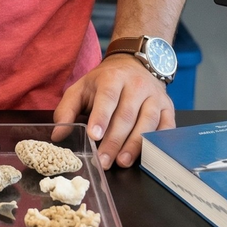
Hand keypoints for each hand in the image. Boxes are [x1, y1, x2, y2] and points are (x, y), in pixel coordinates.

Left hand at [51, 54, 174, 168]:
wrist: (134, 65)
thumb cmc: (105, 82)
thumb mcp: (81, 88)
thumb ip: (67, 110)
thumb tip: (58, 135)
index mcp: (112, 78)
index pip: (107, 97)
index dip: (101, 117)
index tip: (93, 135)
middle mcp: (136, 85)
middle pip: (126, 115)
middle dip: (114, 141)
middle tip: (103, 161)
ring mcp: (155, 96)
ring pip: (147, 123)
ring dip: (134, 145)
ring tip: (121, 162)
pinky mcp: (168, 108)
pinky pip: (166, 128)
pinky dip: (156, 143)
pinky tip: (146, 156)